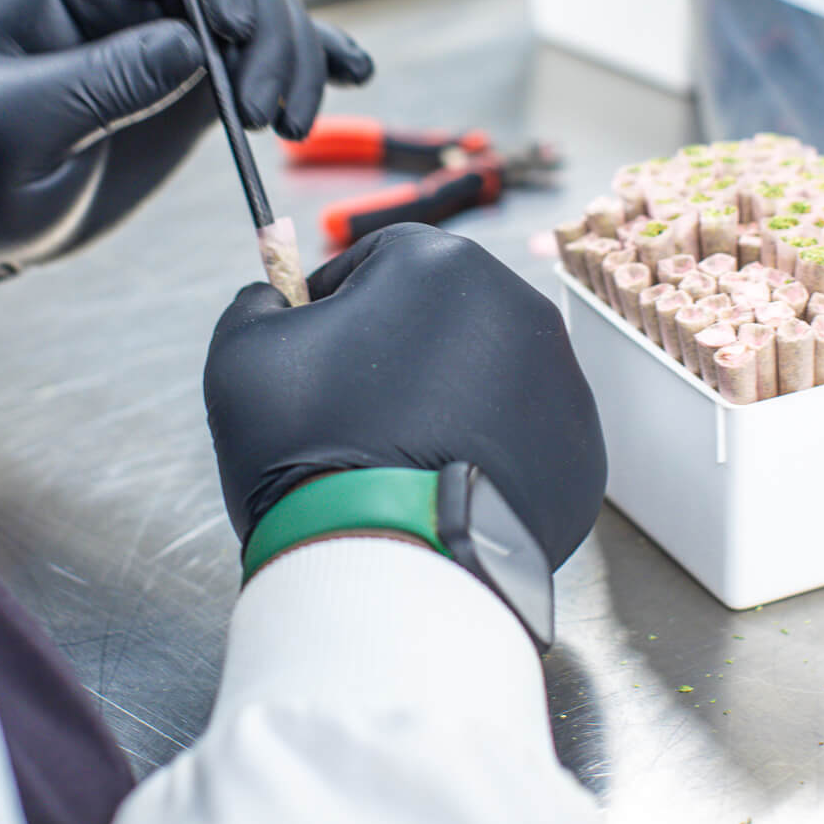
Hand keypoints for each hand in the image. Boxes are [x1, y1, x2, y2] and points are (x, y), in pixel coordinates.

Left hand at [0, 0, 372, 286]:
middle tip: (266, 115)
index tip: (235, 32)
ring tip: (292, 126)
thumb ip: (98, 82)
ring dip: (294, 61)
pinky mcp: (191, 88)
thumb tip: (190, 45)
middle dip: (267, 34)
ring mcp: (166, 40)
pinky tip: (355, 72)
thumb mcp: (12, 127)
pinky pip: (263, 60)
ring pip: (261, 18)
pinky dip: (312, 63)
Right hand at [203, 224, 606, 571]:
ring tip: (397, 454)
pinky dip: (486, 450)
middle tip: (353, 410)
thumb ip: (258, 302)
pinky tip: (442, 482)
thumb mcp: (242, 353)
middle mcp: (517, 306)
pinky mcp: (581, 450)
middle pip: (441, 311)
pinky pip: (522, 433)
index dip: (334, 301)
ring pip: (486, 371)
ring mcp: (560, 381)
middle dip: (398, 349)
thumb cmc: (310, 449)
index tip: (314, 349)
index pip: (377, 257)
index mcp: (439, 262)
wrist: (385, 565)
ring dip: (446, 397)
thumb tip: (274, 298)